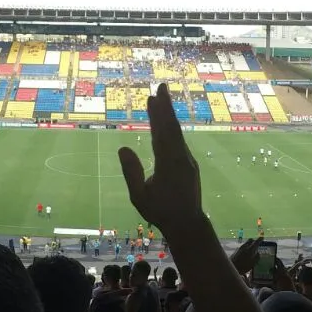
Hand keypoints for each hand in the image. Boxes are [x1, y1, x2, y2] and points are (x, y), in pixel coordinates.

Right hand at [118, 84, 202, 234]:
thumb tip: (123, 148)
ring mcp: (187, 159)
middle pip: (172, 128)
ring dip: (168, 115)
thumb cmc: (160, 212)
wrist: (188, 224)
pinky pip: (179, 140)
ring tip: (160, 99)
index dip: (157, 115)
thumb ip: (131, 172)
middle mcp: (181, 157)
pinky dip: (171, 128)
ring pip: (177, 133)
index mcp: (169, 164)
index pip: (162, 134)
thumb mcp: (139, 196)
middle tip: (161, 87)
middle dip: (166, 107)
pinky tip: (166, 122)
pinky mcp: (189, 163)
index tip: (152, 97)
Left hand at [230, 236, 259, 274]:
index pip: (256, 242)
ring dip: (250, 245)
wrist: (231, 267)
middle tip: (257, 244)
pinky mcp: (236, 250)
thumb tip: (258, 253)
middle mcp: (244, 246)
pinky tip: (246, 254)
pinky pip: (243, 247)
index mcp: (250, 249)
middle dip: (254, 241)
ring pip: (246, 243)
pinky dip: (246, 248)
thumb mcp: (253, 263)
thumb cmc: (243, 266)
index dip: (260, 239)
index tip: (262, 237)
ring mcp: (239, 248)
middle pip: (250, 240)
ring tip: (252, 250)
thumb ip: (257, 257)